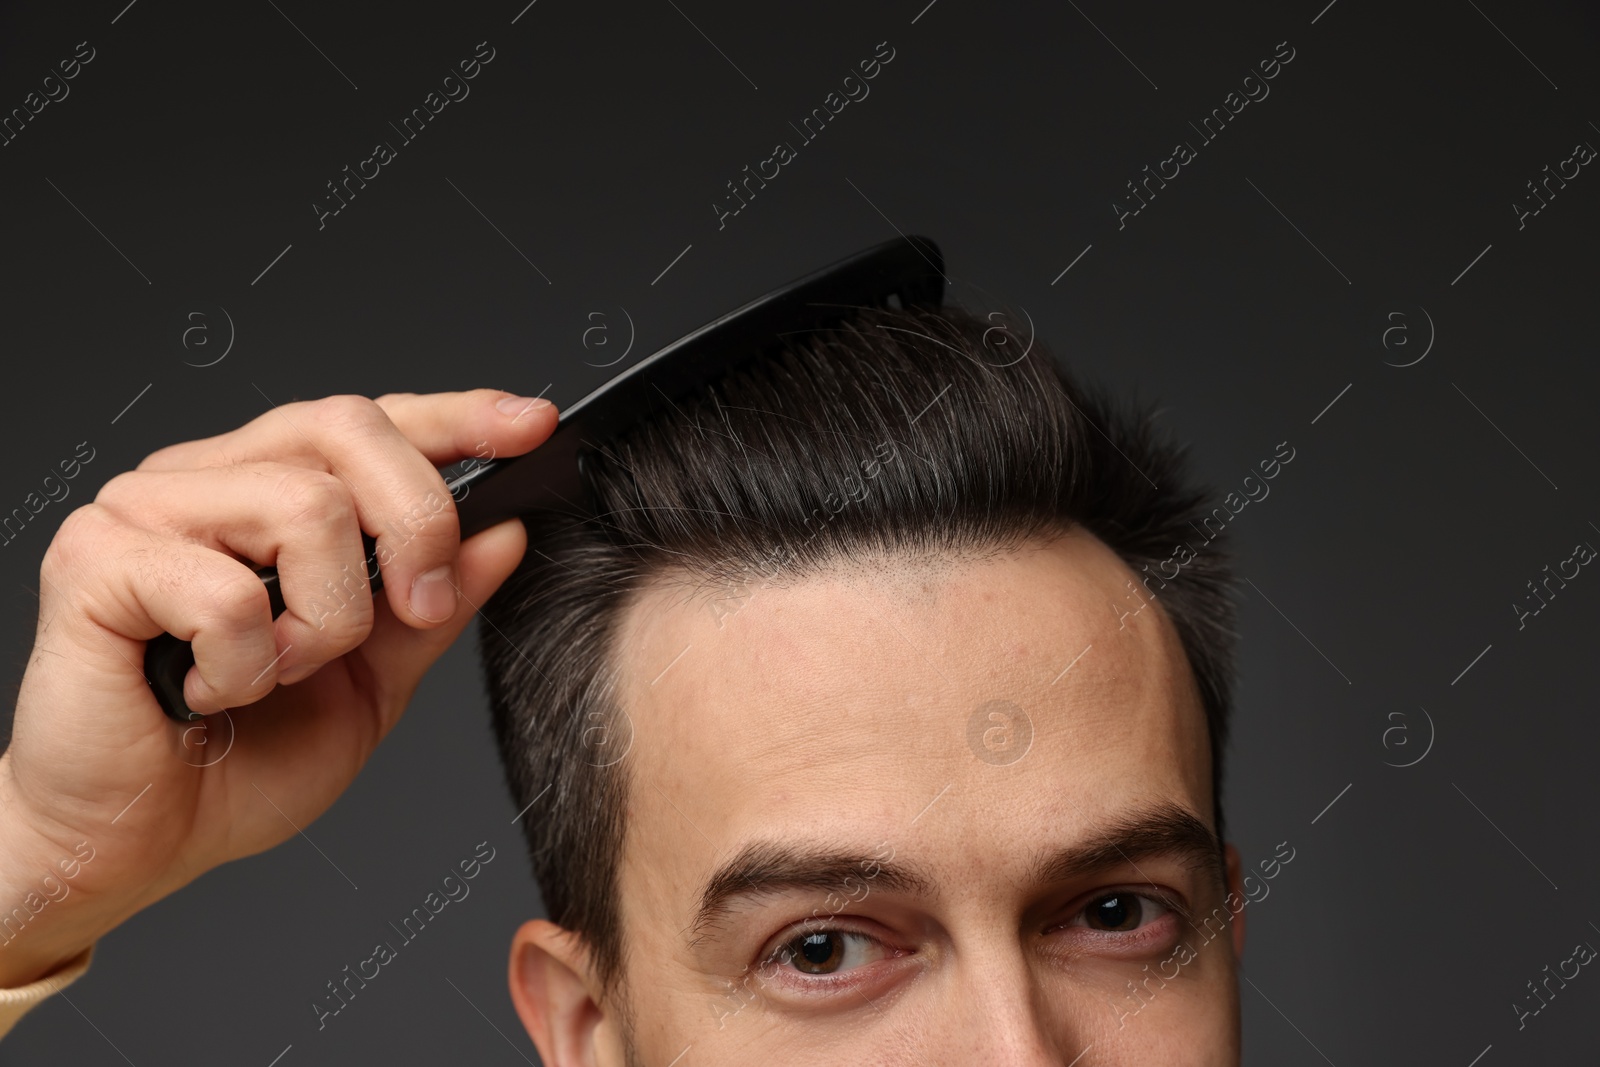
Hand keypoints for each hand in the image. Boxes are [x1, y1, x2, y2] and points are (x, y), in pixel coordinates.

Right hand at [0, 389, 556, 985]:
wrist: (135, 844)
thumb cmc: (240, 760)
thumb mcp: (375, 679)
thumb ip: (436, 601)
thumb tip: (503, 532)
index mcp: (271, 492)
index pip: (373, 421)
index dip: (458, 416)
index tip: (533, 426)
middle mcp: (208, 480)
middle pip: (348, 427)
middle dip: (418, 523)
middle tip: (416, 611)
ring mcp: (144, 509)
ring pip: (305, 506)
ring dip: (325, 619)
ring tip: (280, 672)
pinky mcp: (93, 559)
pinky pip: (226, 590)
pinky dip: (246, 665)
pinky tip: (212, 694)